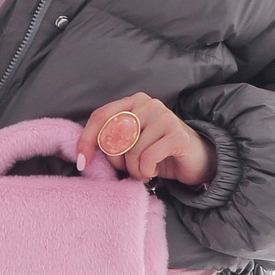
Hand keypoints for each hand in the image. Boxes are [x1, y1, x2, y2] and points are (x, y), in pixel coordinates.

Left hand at [76, 93, 215, 188]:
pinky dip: (146, 171)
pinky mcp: (177, 135)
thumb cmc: (159, 152)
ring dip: (134, 170)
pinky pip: (147, 157)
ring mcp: (164, 117)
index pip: (101, 116)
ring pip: (131, 150)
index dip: (87, 140)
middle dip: (116, 160)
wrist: (196, 160)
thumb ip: (110, 141)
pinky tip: (153, 171)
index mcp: (134, 102)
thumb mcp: (131, 144)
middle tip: (129, 169)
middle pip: (113, 136)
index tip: (83, 162)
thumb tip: (78, 154)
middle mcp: (148, 104)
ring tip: (144, 172)